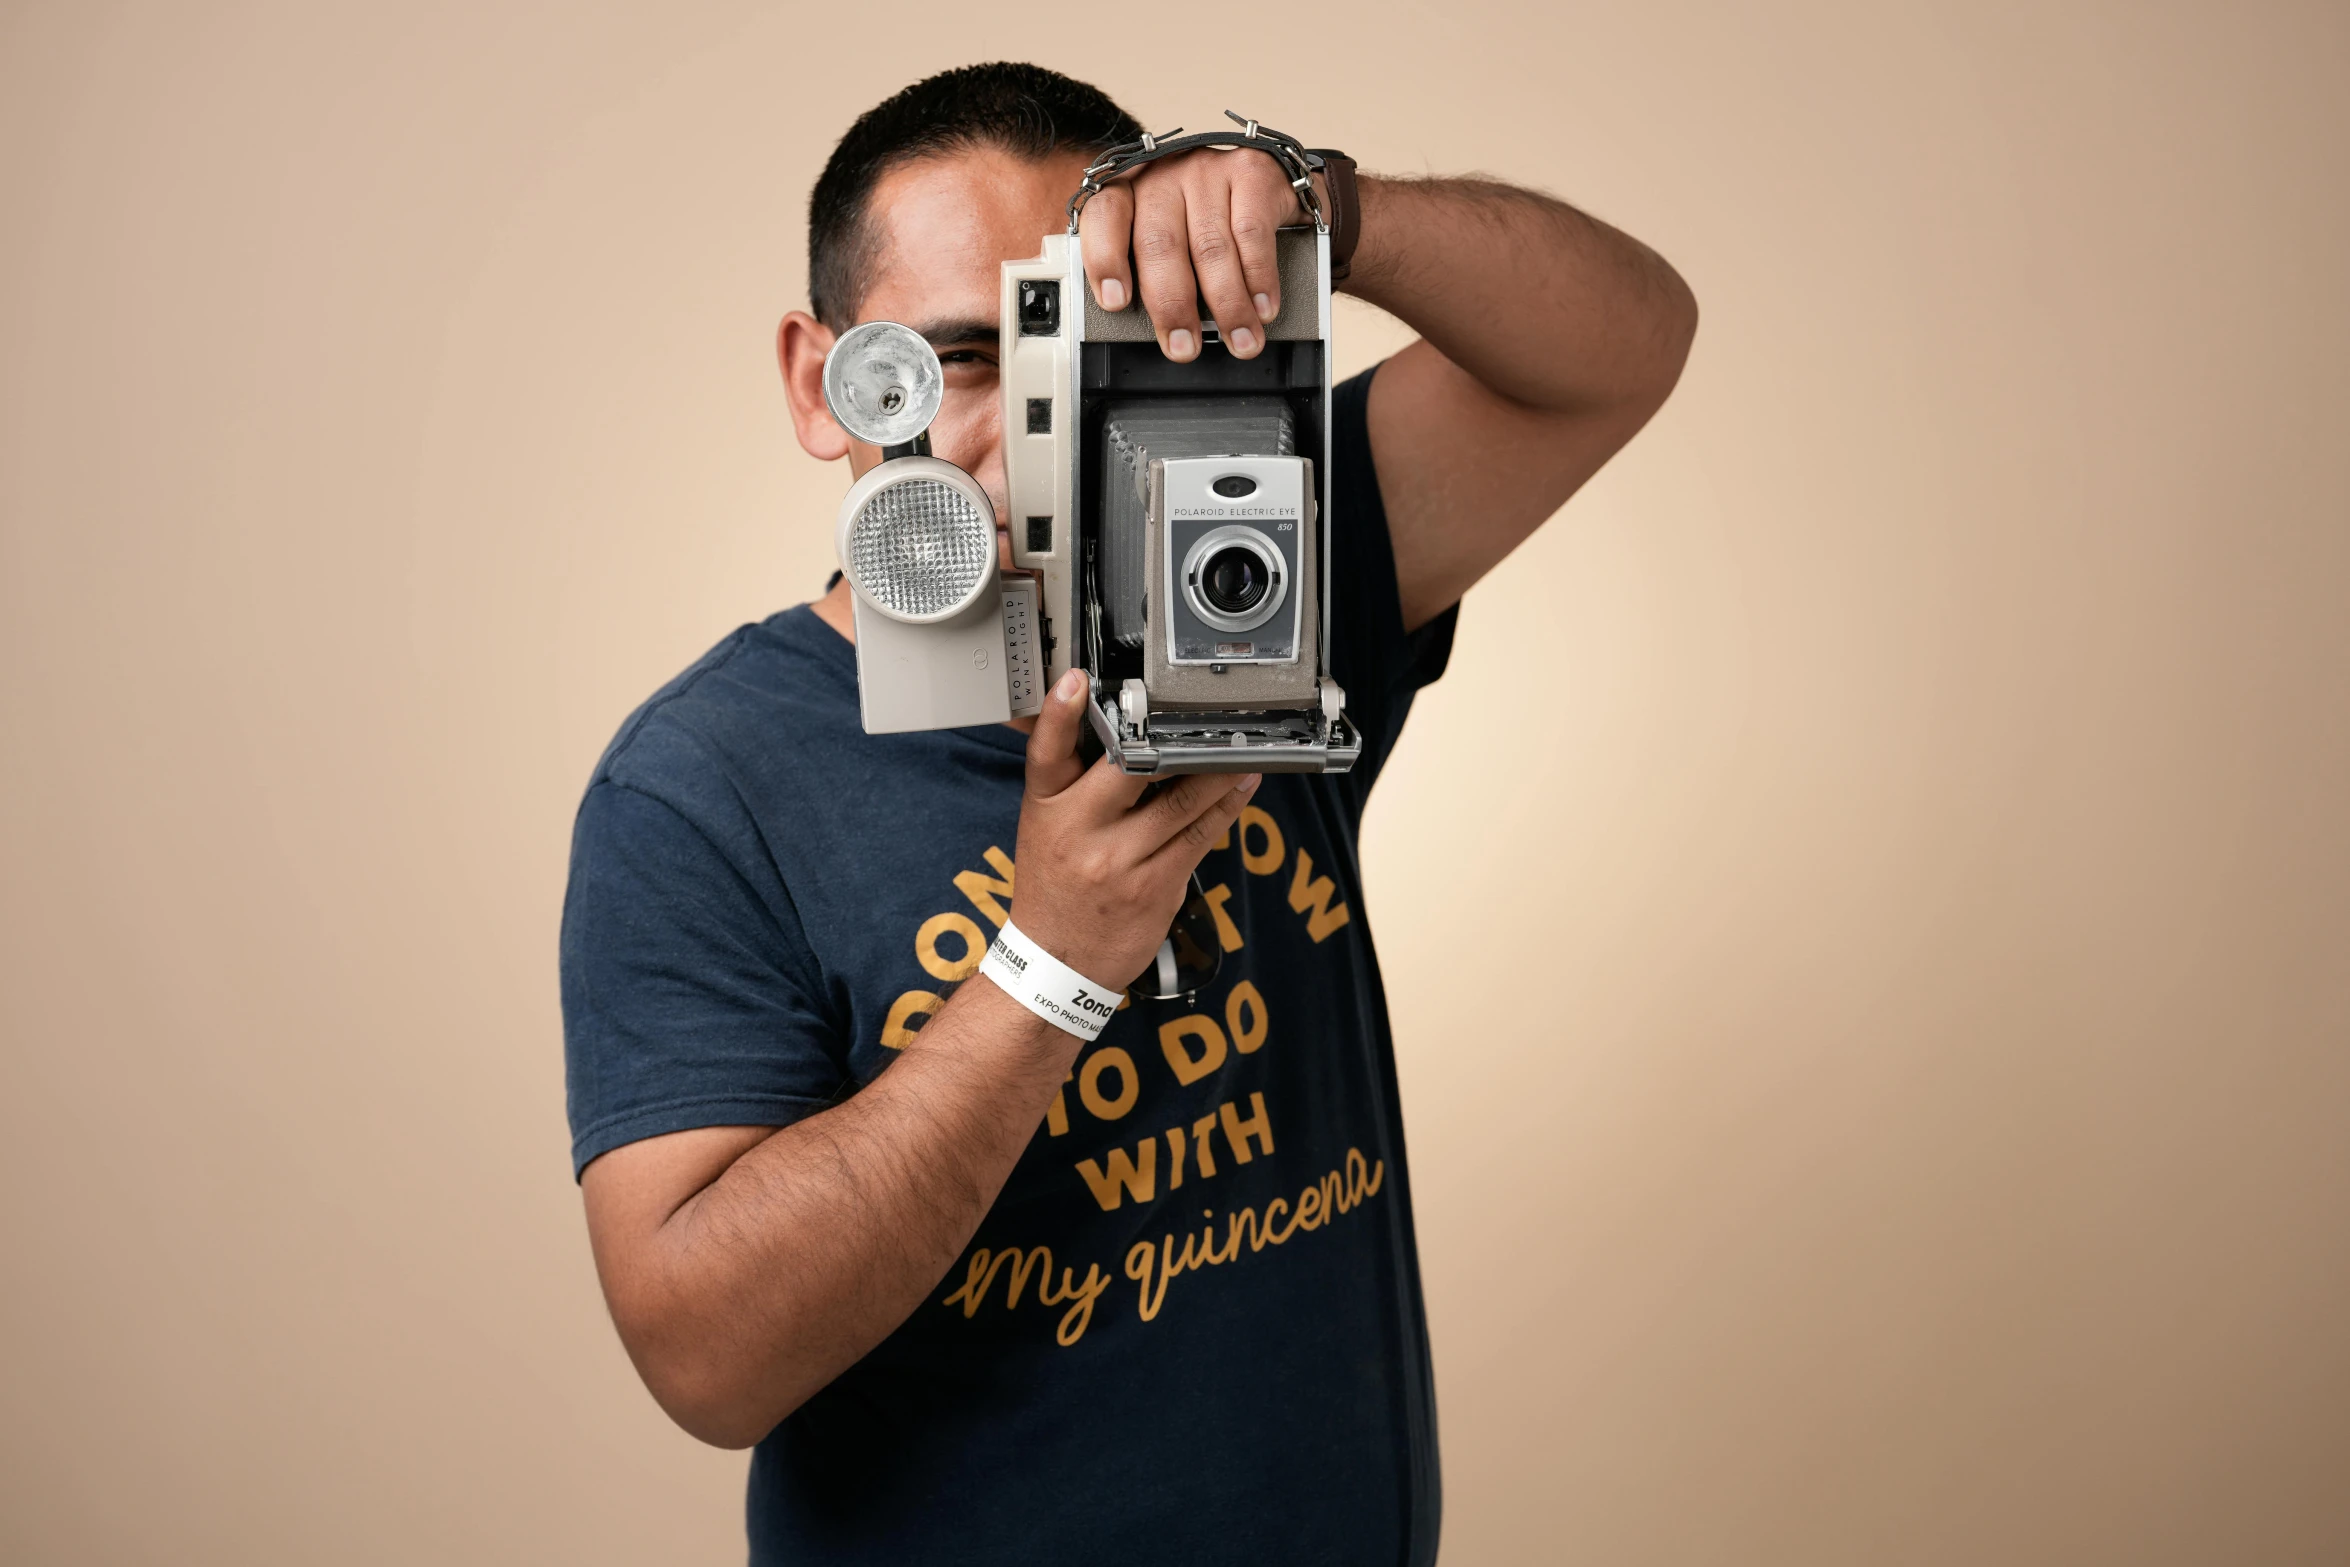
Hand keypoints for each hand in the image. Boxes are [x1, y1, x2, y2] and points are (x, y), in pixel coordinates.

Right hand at [1005, 669, 1259, 993]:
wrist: (1058, 964)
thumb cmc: (1054, 885)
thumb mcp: (1045, 825)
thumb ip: (1072, 779)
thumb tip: (1107, 730)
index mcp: (1047, 808)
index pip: (1046, 753)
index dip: (1059, 713)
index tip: (1077, 681)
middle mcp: (1080, 831)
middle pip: (1129, 769)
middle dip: (1168, 738)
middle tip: (1200, 708)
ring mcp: (1120, 860)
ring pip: (1181, 800)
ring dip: (1219, 768)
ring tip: (1242, 742)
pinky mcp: (1156, 885)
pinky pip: (1201, 834)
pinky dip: (1227, 803)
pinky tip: (1243, 782)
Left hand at [1076, 147, 1309, 363]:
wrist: (1269, 180)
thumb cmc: (1211, 219)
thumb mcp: (1173, 237)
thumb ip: (1155, 271)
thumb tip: (1161, 331)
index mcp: (1132, 191)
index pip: (1105, 216)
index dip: (1106, 259)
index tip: (1115, 302)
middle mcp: (1165, 175)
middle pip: (1160, 243)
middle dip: (1173, 305)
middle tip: (1184, 346)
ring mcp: (1207, 170)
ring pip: (1210, 247)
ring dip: (1227, 305)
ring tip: (1237, 339)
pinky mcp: (1250, 172)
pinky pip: (1251, 234)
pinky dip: (1259, 280)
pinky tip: (1262, 306)